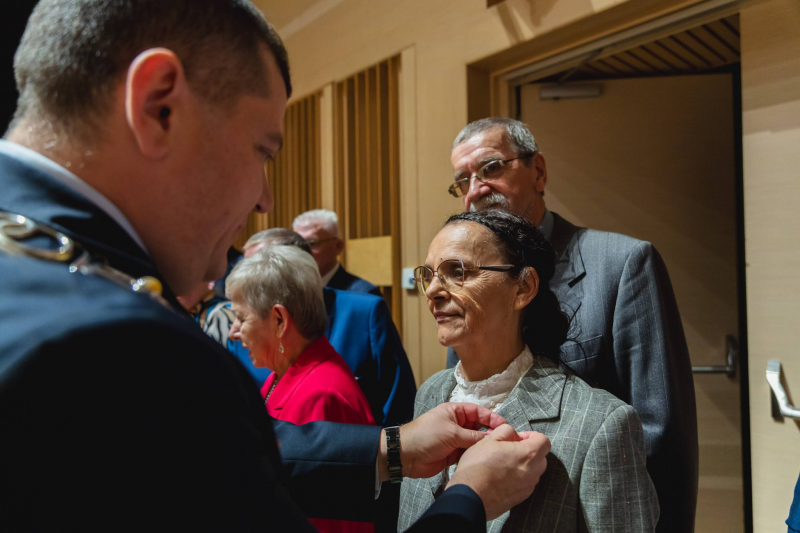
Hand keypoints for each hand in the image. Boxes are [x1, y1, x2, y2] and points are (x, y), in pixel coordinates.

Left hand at [378, 402, 506, 481]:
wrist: (407, 456)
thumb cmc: (427, 436)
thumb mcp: (452, 433)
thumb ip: (473, 437)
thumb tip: (493, 438)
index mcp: (455, 412)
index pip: (478, 411)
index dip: (492, 418)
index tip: (505, 425)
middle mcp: (457, 424)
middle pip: (479, 426)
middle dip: (490, 433)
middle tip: (505, 441)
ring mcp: (456, 439)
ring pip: (475, 441)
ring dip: (484, 445)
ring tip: (499, 451)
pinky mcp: (454, 453)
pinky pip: (469, 452)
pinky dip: (476, 455)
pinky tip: (486, 458)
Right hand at [446, 425, 549, 519]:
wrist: (470, 497)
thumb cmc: (478, 465)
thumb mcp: (489, 439)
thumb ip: (506, 431)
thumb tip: (514, 435)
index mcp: (528, 454)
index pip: (544, 441)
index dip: (532, 436)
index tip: (519, 437)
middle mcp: (533, 472)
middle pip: (541, 457)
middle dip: (529, 451)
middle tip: (510, 450)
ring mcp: (528, 487)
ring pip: (534, 471)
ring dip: (524, 465)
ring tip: (504, 464)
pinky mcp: (521, 498)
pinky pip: (526, 483)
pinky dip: (519, 478)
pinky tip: (502, 478)